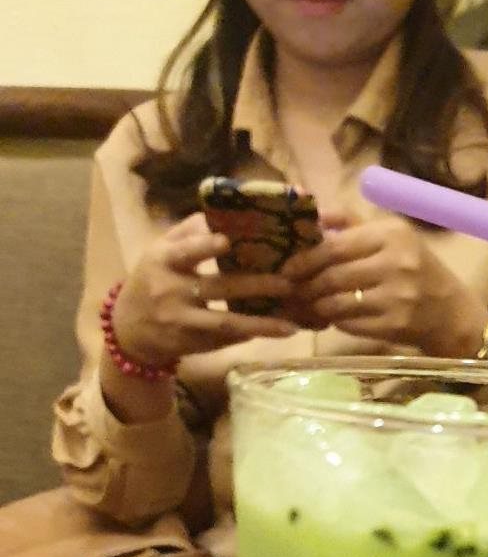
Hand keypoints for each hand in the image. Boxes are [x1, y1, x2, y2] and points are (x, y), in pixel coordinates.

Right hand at [111, 213, 297, 367]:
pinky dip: (249, 335)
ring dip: (260, 324)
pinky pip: (224, 340)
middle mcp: (171, 292)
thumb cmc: (151, 279)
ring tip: (290, 326)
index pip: (185, 251)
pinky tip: (275, 332)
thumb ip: (188, 232)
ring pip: (225, 323)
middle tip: (288, 282)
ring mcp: (182, 322)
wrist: (129, 330)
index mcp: (163, 261)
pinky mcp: (191, 345)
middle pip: (217, 288)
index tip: (227, 241)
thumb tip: (222, 211)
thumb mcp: (159, 251)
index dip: (204, 246)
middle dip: (254, 286)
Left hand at [282, 211, 486, 355]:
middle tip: (290, 291)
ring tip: (305, 305)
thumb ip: (353, 223)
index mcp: (391, 234)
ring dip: (316, 306)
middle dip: (305, 285)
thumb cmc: (417, 270)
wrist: (451, 313)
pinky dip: (333, 322)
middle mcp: (395, 262)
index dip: (306, 258)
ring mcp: (396, 296)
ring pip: (337, 302)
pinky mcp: (394, 325)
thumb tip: (315, 215)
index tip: (287, 268)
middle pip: (333, 275)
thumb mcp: (393, 237)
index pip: (335, 245)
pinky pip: (350, 324)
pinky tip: (327, 319)